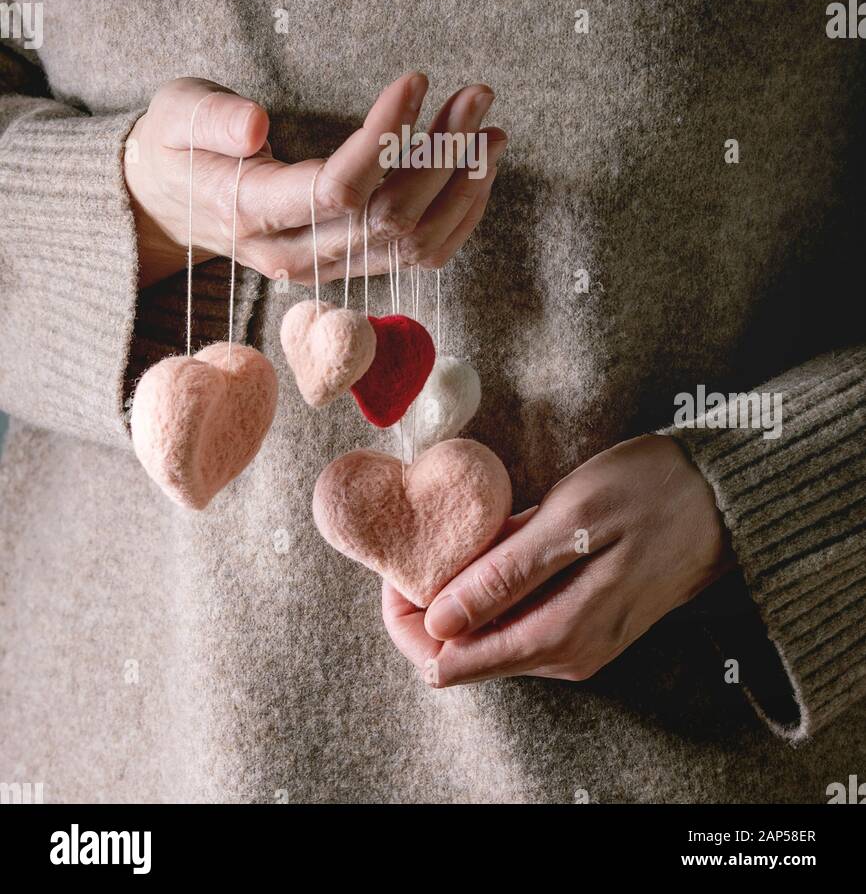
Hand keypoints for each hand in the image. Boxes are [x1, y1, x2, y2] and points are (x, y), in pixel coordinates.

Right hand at [123, 74, 506, 287]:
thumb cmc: (177, 145)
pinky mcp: (351, 264)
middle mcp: (296, 253)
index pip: (336, 188)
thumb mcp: (175, 114)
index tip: (416, 80)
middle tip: (476, 95)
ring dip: (462, 186)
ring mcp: (327, 266)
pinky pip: (420, 255)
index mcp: (252, 211)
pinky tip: (477, 168)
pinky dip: (460, 214)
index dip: (384, 137)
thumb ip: (210, 118)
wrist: (172, 201)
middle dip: (442, 155)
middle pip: (388, 218)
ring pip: (414, 243)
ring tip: (490, 129)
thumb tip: (254, 124)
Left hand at [383, 435, 732, 685]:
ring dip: (461, 593)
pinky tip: (497, 543)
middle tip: (421, 537)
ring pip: (487, 637)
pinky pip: (518, 619)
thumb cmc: (650, 492)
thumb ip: (506, 575)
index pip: (445, 662)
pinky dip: (493, 588)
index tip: (399, 563)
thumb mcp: (572, 519)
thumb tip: (439, 623)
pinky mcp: (586, 624)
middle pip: (460, 656)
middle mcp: (565, 656)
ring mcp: (578, 644)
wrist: (725, 496)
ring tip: (460, 533)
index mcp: (558, 637)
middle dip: (427, 604)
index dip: (407, 617)